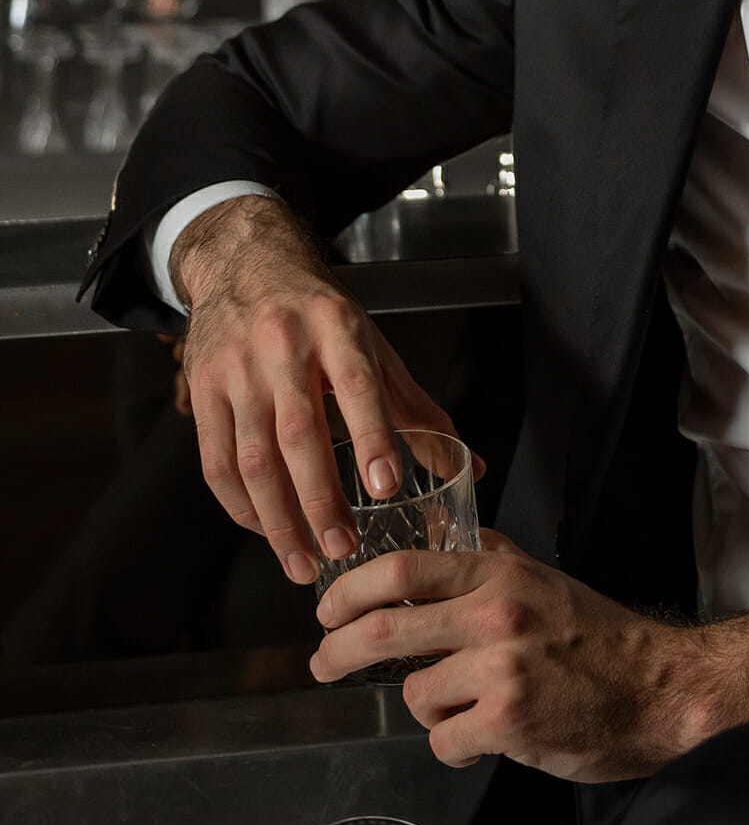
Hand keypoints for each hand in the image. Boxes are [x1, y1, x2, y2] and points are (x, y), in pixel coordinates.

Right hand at [175, 194, 479, 584]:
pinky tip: (266, 531)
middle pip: (299, 433)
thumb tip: (471, 467)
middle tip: (343, 547)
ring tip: (305, 561)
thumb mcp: (373, 345)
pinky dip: (241, 506)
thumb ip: (417, 408)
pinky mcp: (202, 388)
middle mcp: (283, 345)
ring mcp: (236, 368)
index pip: (356, 385)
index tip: (386, 486)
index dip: (372, 437)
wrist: (246, 263)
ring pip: (252, 457)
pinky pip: (216, 461)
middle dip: (320, 499)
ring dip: (279, 518)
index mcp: (337, 326)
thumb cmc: (320, 314)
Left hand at [309, 528, 748, 780]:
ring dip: (430, 710)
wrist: (659, 690)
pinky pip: (444, 742)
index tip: (326, 610)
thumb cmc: (602, 639)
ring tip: (469, 709)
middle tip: (323, 663)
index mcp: (502, 575)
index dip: (350, 590)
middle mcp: (497, 615)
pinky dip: (457, 746)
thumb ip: (492, 554)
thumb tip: (443, 527)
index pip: (404, 570)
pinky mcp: (508, 723)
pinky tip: (488, 738)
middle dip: (338, 651)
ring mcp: (501, 670)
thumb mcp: (545, 578)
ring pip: (417, 696)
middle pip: (385, 629)